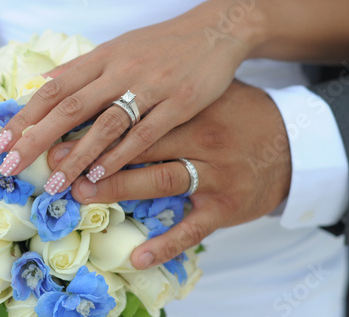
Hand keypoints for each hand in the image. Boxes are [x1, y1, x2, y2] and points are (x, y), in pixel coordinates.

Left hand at [0, 0, 257, 193]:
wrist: (214, 31)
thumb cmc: (162, 44)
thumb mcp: (118, 47)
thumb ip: (81, 67)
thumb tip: (44, 81)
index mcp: (103, 58)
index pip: (55, 88)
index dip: (26, 114)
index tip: (3, 140)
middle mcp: (121, 71)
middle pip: (71, 107)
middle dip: (37, 137)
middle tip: (12, 165)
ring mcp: (151, 87)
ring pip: (106, 124)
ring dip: (77, 155)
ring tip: (54, 182)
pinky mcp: (179, 103)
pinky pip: (145, 133)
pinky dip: (121, 155)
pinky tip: (101, 174)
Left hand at [47, 80, 291, 268]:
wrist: (290, 142)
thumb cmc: (238, 116)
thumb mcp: (203, 95)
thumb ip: (163, 93)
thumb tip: (112, 92)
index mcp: (190, 109)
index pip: (135, 116)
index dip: (95, 126)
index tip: (60, 133)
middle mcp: (202, 138)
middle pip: (139, 147)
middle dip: (94, 158)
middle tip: (58, 166)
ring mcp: (214, 173)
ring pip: (159, 180)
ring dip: (118, 189)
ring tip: (82, 197)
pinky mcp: (226, 206)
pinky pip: (193, 228)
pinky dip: (166, 244)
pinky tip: (139, 257)